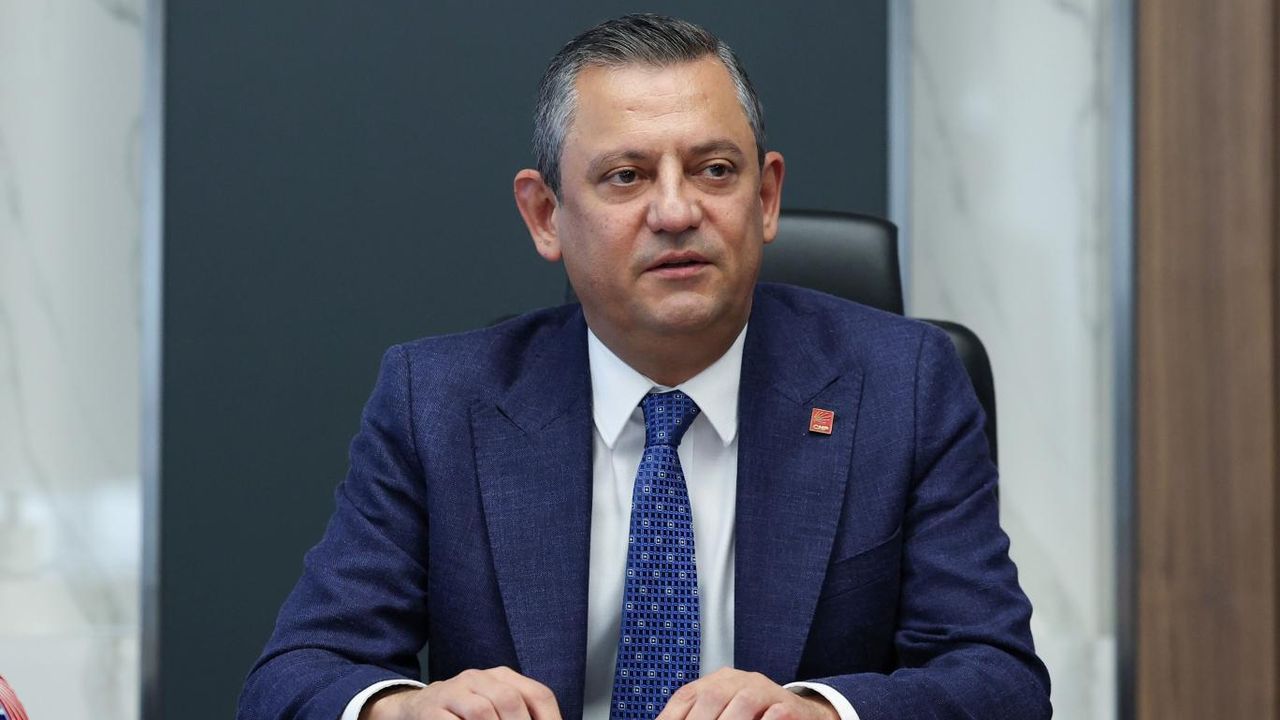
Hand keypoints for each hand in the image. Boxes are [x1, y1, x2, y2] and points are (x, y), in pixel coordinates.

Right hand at [362, 666, 561, 719]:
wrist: (413, 708)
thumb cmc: (461, 713)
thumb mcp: (493, 706)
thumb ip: (518, 714)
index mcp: (501, 676)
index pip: (538, 694)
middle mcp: (478, 678)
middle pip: (511, 701)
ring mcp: (452, 692)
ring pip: (482, 711)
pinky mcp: (430, 709)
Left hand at [655, 668, 838, 719]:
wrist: (800, 715)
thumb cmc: (756, 716)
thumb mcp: (722, 712)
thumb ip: (698, 715)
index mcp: (717, 682)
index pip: (687, 695)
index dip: (672, 716)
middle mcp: (739, 681)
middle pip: (712, 697)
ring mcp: (765, 690)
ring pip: (744, 702)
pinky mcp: (788, 705)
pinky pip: (776, 713)